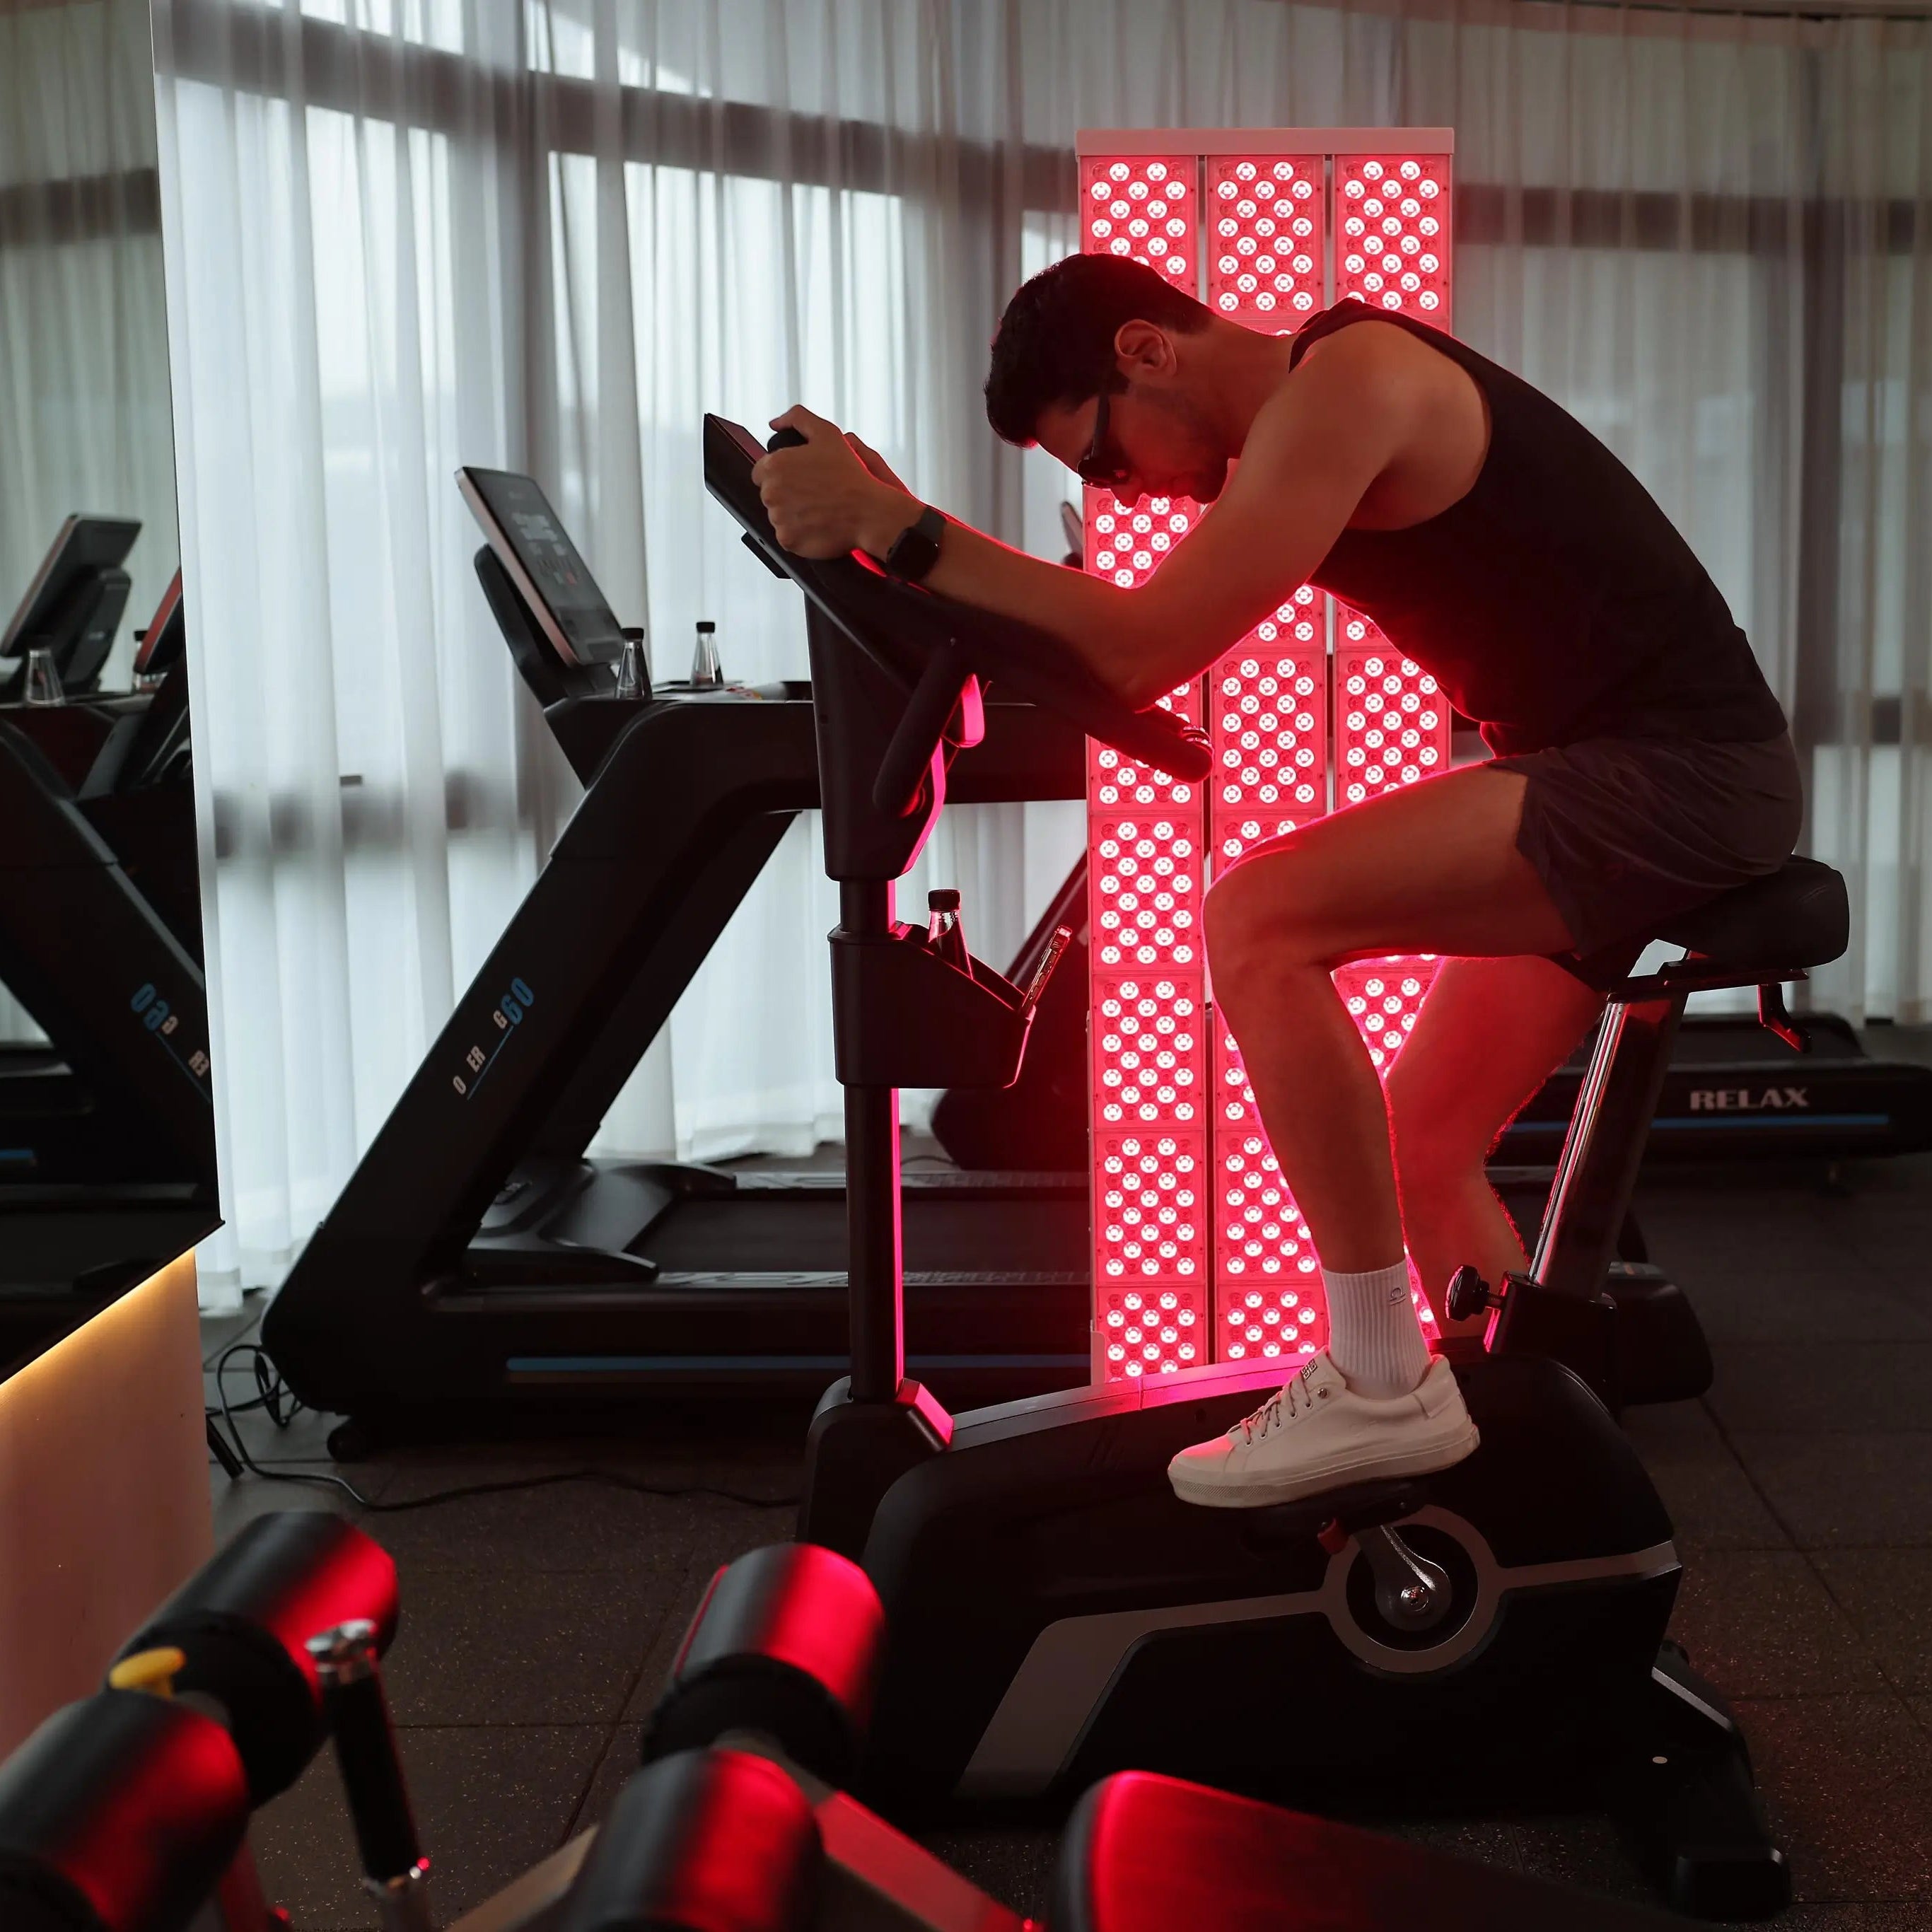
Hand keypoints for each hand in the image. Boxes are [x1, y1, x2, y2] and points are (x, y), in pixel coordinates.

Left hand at [753, 405, 915, 558]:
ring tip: (818, 509)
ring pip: (778, 515)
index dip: (783, 474)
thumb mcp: (826, 433)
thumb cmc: (850, 474)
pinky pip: (787, 536)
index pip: (762, 472)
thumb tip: (775, 423)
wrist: (868, 511)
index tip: (801, 478)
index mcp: (774, 466)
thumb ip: (797, 419)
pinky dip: (799, 532)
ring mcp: (778, 519)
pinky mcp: (787, 540)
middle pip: (770, 494)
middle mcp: (771, 493)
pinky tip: (817, 523)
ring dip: (794, 513)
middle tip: (814, 493)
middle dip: (787, 493)